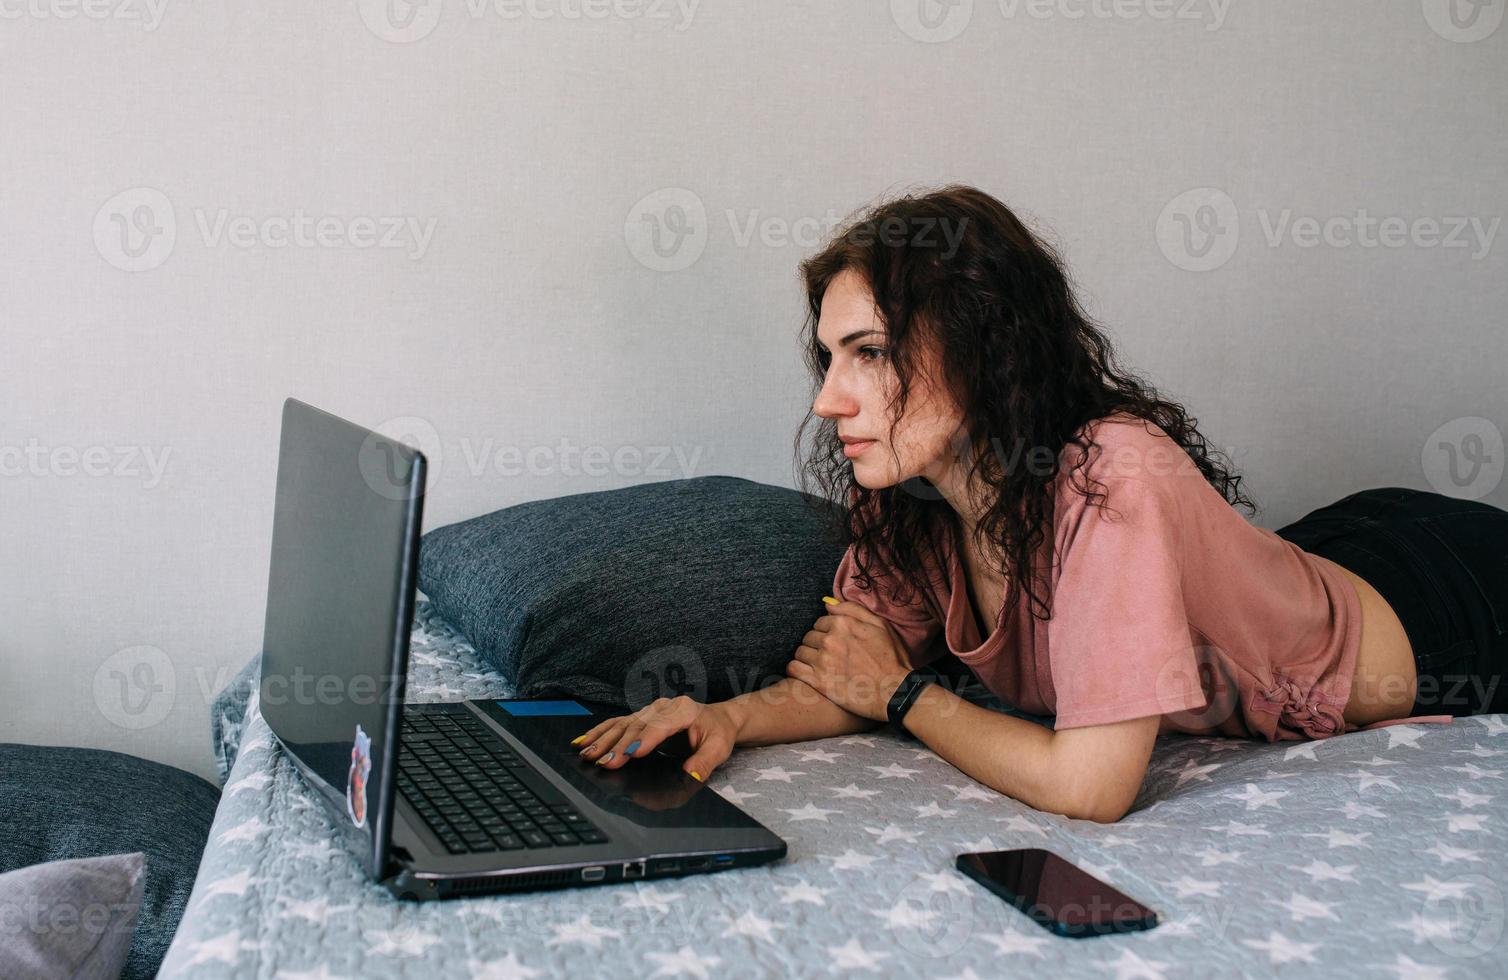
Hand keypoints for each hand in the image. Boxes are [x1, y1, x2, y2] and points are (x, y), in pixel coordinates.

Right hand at [571, 696, 743, 781]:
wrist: (718, 718)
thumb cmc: (718, 732)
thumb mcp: (719, 747)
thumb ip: (705, 761)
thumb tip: (691, 775)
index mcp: (682, 710)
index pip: (660, 726)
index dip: (645, 740)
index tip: (630, 753)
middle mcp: (662, 708)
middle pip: (636, 726)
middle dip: (617, 745)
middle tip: (602, 761)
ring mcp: (649, 711)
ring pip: (622, 724)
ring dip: (603, 739)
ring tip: (586, 753)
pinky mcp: (641, 718)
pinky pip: (617, 724)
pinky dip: (599, 732)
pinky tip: (584, 741)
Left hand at [786, 600, 911, 721]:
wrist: (894, 691)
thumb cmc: (891, 658)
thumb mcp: (880, 625)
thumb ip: (852, 609)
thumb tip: (828, 604)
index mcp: (843, 624)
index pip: (820, 622)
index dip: (826, 632)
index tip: (834, 642)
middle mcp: (829, 640)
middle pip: (809, 636)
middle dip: (816, 644)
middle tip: (828, 655)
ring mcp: (822, 661)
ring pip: (800, 652)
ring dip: (806, 657)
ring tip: (818, 665)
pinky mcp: (818, 681)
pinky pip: (793, 669)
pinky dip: (796, 669)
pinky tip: (805, 673)